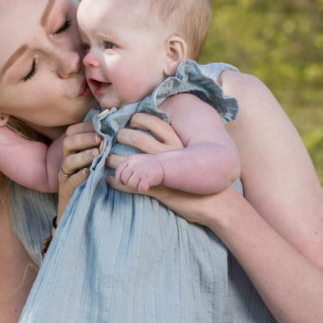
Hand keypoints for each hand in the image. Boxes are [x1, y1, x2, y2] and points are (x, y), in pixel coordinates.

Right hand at [57, 121, 100, 221]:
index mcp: (72, 151)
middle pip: (68, 143)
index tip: (100, 125)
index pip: (72, 132)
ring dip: (83, 156)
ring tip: (97, 153)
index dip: (84, 127)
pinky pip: (70, 181)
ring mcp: (65, 176)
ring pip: (68, 161)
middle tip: (99, 138)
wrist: (77, 209)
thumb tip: (114, 131)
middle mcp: (66, 161)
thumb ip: (99, 148)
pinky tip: (89, 172)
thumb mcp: (93, 163)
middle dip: (84, 138)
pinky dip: (80, 176)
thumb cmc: (89, 182)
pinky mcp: (66, 190)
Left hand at [106, 111, 230, 227]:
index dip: (134, 119)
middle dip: (118, 137)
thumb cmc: (204, 179)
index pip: (150, 120)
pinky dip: (116, 182)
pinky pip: (129, 184)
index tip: (126, 121)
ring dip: (112, 159)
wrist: (217, 204)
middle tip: (109, 140)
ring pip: (128, 159)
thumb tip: (163, 136)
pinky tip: (110, 181)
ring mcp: (162, 171)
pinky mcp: (157, 189)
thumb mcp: (192, 155)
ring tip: (106, 159)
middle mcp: (168, 152)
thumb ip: (176, 145)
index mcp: (177, 141)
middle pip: (135, 137)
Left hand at [115, 154, 163, 192]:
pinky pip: (140, 188)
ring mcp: (140, 171)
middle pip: (124, 178)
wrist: (165, 165)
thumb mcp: (137, 160)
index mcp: (131, 159)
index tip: (123, 182)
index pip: (119, 171)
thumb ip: (127, 166)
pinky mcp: (147, 178)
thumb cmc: (150, 165)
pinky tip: (146, 187)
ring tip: (141, 184)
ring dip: (136, 187)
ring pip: (131, 184)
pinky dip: (143, 190)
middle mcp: (134, 164)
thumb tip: (109, 178)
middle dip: (128, 183)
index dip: (119, 179)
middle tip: (136, 183)